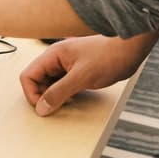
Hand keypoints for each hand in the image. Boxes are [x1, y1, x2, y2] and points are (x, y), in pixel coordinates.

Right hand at [19, 31, 158, 115]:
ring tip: (67, 102)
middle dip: (42, 96)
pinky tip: (74, 98)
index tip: (43, 107)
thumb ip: (59, 93)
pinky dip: (64, 94)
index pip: (28, 75)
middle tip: (55, 106)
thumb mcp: (81, 78)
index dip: (31, 93)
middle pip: (37, 80)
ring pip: (49, 84)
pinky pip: (62, 85)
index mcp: (53, 55)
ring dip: (54, 96)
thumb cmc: (108, 56)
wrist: (130, 50)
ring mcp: (66, 65)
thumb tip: (41, 107)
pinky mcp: (76, 71)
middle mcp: (56, 59)